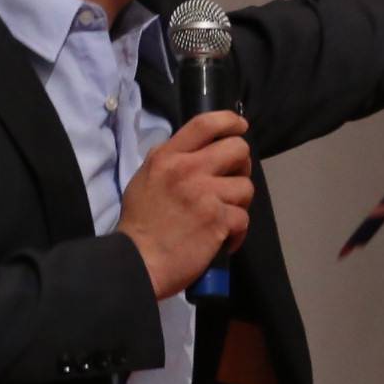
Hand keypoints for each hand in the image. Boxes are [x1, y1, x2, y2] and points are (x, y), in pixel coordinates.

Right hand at [121, 109, 253, 298]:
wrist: (138, 261)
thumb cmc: (139, 223)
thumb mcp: (144, 179)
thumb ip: (168, 161)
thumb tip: (194, 151)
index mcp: (167, 157)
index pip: (205, 124)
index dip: (229, 121)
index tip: (239, 127)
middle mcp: (187, 169)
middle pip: (238, 149)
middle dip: (241, 165)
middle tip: (231, 180)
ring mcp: (205, 194)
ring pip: (246, 187)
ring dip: (238, 203)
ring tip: (221, 217)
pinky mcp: (218, 220)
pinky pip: (243, 218)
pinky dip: (236, 233)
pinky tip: (223, 240)